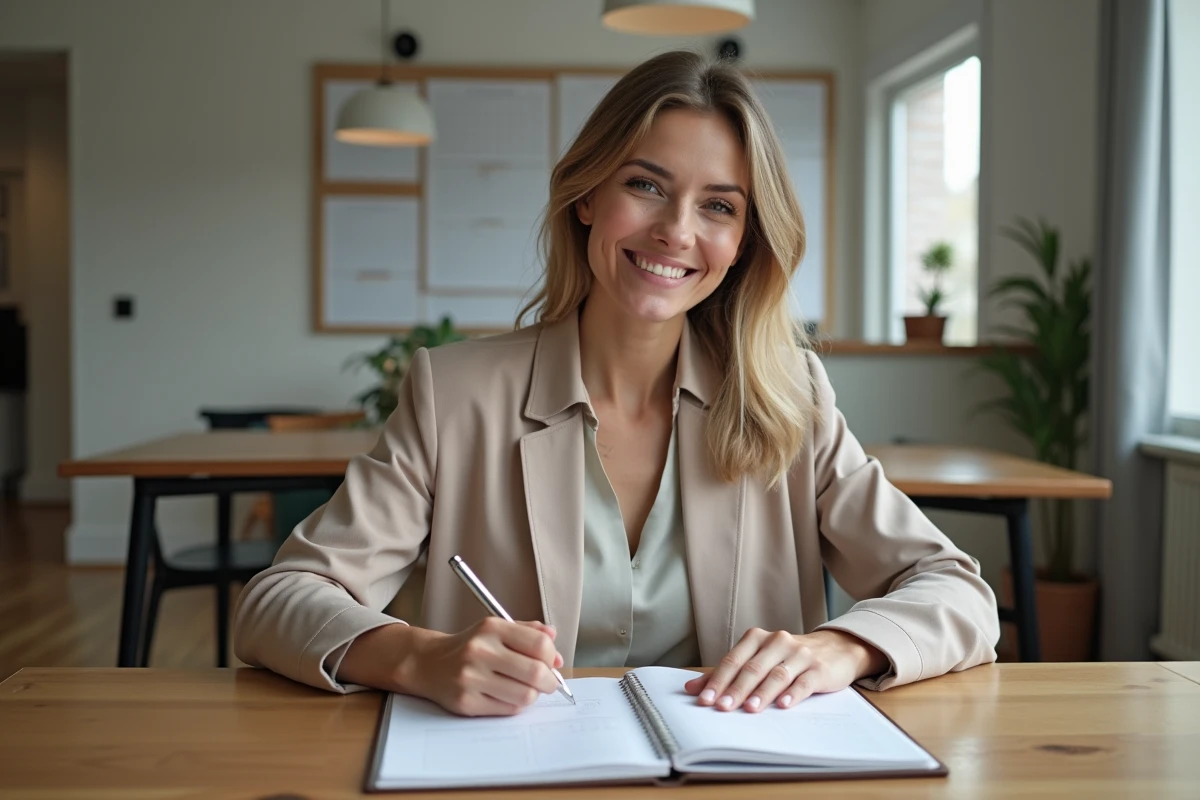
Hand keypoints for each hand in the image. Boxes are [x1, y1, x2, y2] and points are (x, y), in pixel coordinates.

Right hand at [397, 617, 563, 716]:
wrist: (428, 663)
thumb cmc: (469, 646)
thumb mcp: (496, 629)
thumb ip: (529, 634)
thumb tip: (557, 654)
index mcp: (491, 628)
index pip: (539, 644)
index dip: (552, 657)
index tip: (551, 663)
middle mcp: (480, 651)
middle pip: (535, 673)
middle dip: (549, 681)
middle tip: (548, 682)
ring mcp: (471, 678)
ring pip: (525, 695)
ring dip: (533, 695)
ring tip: (525, 688)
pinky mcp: (467, 702)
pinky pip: (508, 709)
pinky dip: (515, 705)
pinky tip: (508, 695)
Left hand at [684, 628, 887, 711]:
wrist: (836, 649)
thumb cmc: (788, 658)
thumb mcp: (758, 660)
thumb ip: (726, 673)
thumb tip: (691, 688)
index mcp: (757, 638)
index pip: (733, 660)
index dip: (717, 680)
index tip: (704, 700)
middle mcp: (778, 642)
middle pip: (752, 668)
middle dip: (736, 689)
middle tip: (722, 707)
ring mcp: (799, 654)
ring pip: (776, 674)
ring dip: (761, 693)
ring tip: (749, 709)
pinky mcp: (819, 668)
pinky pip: (804, 682)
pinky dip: (793, 693)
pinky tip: (783, 705)